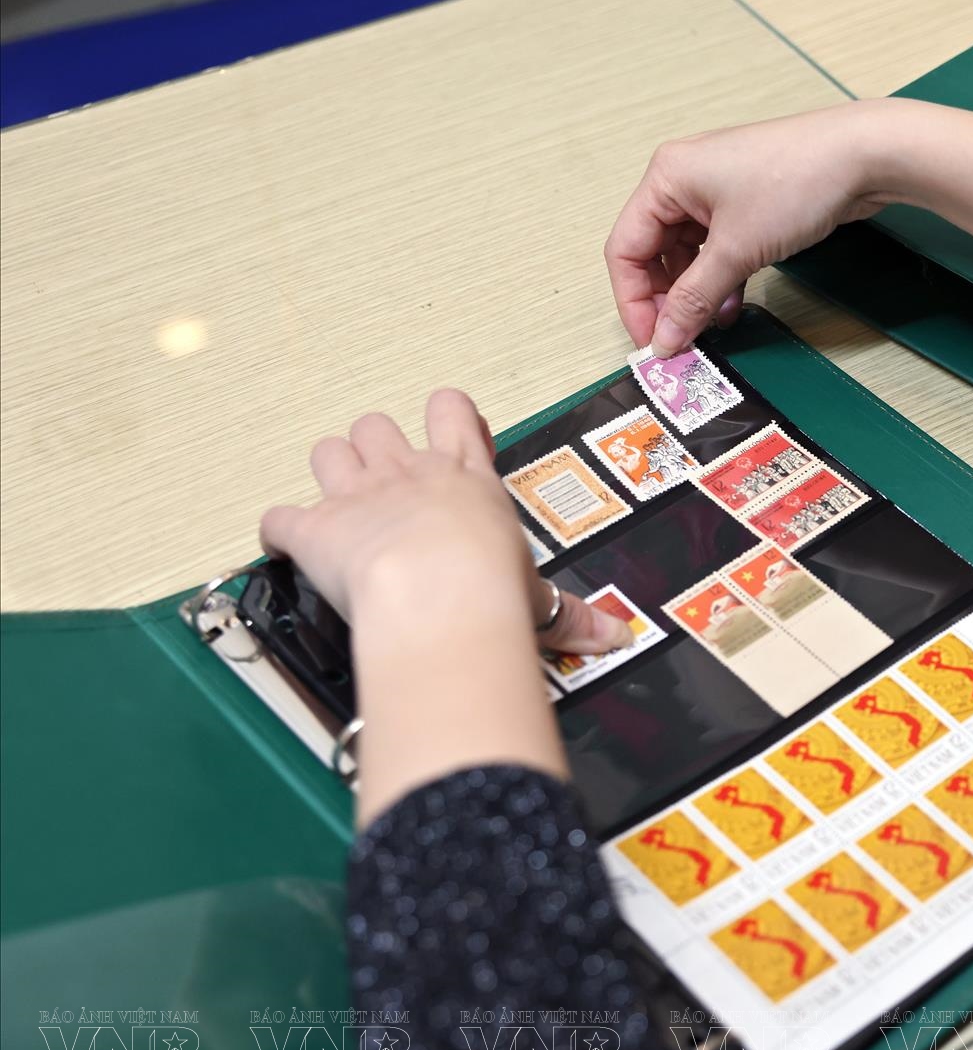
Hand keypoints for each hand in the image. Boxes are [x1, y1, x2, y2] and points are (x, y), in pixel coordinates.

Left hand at [259, 389, 631, 656]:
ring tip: (340, 507)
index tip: (448, 439)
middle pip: (377, 425)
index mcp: (467, 479)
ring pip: (328, 452)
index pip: (453, 412)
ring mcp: (356, 497)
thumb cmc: (493, 587)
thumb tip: (619, 636)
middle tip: (386, 486)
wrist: (440, 593)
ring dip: (328, 477)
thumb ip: (572, 616)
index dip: (445, 420)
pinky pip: (278, 517)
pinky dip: (277, 531)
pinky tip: (285, 546)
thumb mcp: (540, 599)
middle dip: (375, 450)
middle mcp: (410, 474)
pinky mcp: (313, 529)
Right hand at [605, 101, 893, 354]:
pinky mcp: (746, 202)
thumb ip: (694, 298)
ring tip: (713, 324)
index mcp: (666, 178)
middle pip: (652, 252)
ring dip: (695, 292)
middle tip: (683, 338)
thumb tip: (665, 339)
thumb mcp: (736, 250)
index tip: (652, 341)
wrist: (862, 156)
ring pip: (686, 253)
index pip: (625, 248)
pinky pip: (716, 248)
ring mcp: (716, 190)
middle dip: (665, 299)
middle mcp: (684, 179)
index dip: (634, 301)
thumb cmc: (795, 183)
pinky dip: (720, 278)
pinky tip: (734, 303)